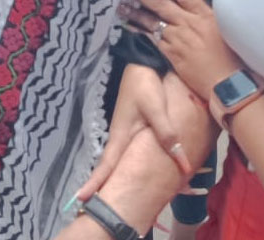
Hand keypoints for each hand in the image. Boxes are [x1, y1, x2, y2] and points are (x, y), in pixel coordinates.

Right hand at [75, 65, 193, 202]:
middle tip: (90, 203)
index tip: (82, 200)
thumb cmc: (145, 83)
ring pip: (119, 159)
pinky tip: (136, 166)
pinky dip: (129, 162)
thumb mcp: (156, 108)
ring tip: (110, 192)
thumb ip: (167, 134)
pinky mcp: (132, 126)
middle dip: (101, 184)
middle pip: (109, 166)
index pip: (106, 165)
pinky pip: (130, 150)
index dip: (95, 182)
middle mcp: (120, 136)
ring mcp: (125, 131)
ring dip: (112, 174)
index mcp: (120, 135)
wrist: (142, 61)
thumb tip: (181, 162)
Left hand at [124, 0, 242, 102]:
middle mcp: (189, 23)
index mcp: (204, 14)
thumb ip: (204, 13)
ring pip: (152, 21)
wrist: (228, 82)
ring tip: (120, 2)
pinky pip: (151, 39)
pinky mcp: (172, 53)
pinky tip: (127, 25)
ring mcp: (178, 38)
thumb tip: (190, 0)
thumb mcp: (221, 26)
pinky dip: (138, 30)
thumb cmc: (230, 54)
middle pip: (161, 4)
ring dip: (135, 11)